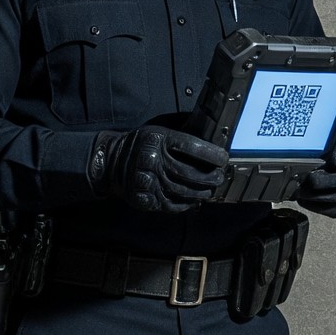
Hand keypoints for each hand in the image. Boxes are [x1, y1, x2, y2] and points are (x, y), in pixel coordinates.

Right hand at [93, 126, 227, 213]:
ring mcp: (146, 180)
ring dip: (201, 192)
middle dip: (210, 177)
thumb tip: (210, 131)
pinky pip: (171, 205)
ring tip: (210, 190)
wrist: (112, 161)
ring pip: (182, 191)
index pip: (190, 146)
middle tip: (219, 177)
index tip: (223, 158)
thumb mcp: (158, 129)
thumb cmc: (142, 144)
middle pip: (188, 172)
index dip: (211, 154)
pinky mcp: (144, 198)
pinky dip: (187, 204)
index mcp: (157, 139)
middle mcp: (151, 159)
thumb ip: (181, 130)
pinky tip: (195, 200)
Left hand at [298, 134, 335, 217]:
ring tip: (304, 193)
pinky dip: (323, 208)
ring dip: (322, 197)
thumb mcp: (333, 139)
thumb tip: (313, 146)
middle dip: (329, 181)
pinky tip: (308, 203)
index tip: (334, 159)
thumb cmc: (334, 148)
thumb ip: (328, 142)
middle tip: (311, 179)